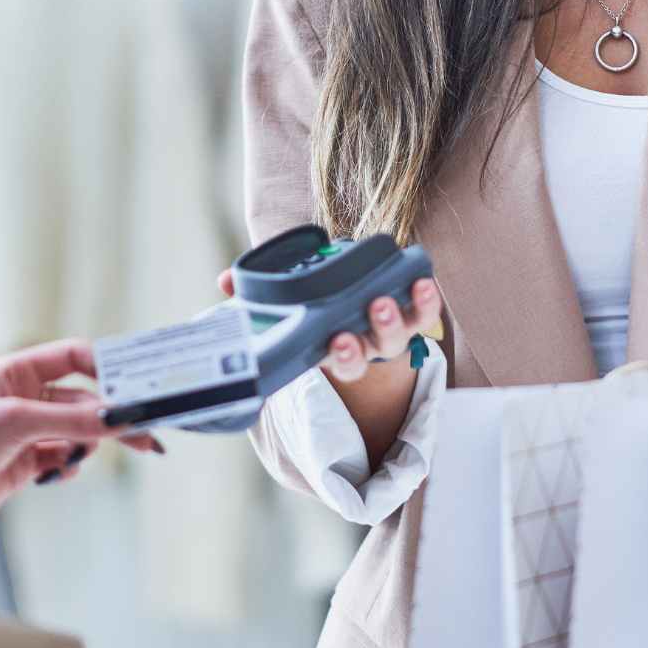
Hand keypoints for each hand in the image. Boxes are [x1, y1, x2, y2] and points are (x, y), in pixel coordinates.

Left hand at [0, 339, 161, 527]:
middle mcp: (22, 398)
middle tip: (147, 435)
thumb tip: (120, 418)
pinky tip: (57, 474)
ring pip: (76, 433)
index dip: (106, 368)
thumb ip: (71, 421)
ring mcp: (24, 432)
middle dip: (110, 417)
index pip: (73, 358)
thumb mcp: (16, 423)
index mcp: (15, 371)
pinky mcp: (23, 465)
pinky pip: (62, 459)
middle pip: (82, 401)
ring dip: (86, 445)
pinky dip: (68, 466)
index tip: (138, 386)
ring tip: (79, 458)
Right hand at [213, 270, 443, 382]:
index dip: (342, 356)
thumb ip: (251, 297)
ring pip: (398, 335)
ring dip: (393, 319)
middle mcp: (365, 346)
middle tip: (362, 322)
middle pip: (371, 352)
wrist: (350, 308)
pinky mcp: (411, 314)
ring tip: (386, 300)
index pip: (340, 365)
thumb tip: (224, 282)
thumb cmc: (313, 310)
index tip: (337, 342)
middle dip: (366, 339)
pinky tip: (422, 281)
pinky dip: (424, 300)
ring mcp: (389, 332)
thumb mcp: (280, 306)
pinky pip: (423, 312)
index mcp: (334, 351)